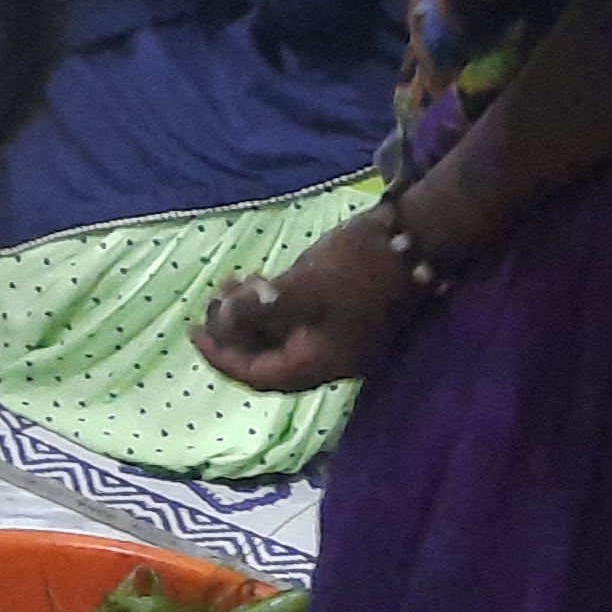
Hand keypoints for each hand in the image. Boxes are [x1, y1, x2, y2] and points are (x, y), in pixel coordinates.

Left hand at [191, 212, 422, 389]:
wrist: (417, 236)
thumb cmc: (360, 265)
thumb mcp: (303, 287)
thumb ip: (258, 311)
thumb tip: (222, 322)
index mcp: (320, 363)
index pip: (259, 375)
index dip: (222, 356)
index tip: (194, 331)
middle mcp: (326, 356)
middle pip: (266, 358)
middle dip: (233, 331)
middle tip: (211, 298)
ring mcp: (335, 334)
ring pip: (279, 335)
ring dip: (249, 313)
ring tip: (231, 282)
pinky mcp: (339, 310)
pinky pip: (295, 317)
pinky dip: (270, 302)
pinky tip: (259, 278)